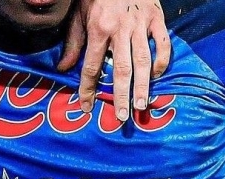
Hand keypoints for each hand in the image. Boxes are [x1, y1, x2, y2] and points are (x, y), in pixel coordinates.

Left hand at [58, 0, 170, 120]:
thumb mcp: (78, 15)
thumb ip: (73, 43)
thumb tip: (63, 69)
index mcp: (99, 29)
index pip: (92, 66)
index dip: (88, 88)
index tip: (86, 106)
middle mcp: (121, 29)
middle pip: (121, 69)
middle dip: (120, 95)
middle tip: (121, 116)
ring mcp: (141, 24)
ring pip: (143, 60)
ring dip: (142, 85)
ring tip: (141, 105)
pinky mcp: (157, 18)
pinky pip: (162, 44)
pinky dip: (160, 61)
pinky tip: (155, 76)